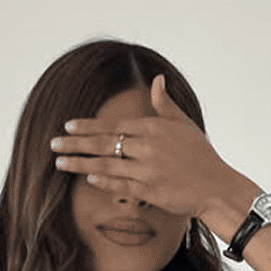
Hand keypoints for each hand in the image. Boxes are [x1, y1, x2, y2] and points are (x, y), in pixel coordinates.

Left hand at [50, 73, 237, 220]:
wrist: (217, 187)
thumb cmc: (201, 156)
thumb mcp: (184, 125)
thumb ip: (165, 104)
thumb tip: (157, 80)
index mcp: (154, 128)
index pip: (113, 125)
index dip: (88, 126)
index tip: (67, 126)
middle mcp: (148, 147)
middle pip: (103, 143)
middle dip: (75, 143)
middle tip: (53, 144)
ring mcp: (148, 170)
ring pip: (106, 165)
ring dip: (80, 164)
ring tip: (60, 162)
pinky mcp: (151, 191)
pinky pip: (121, 185)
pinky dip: (103, 181)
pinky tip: (86, 178)